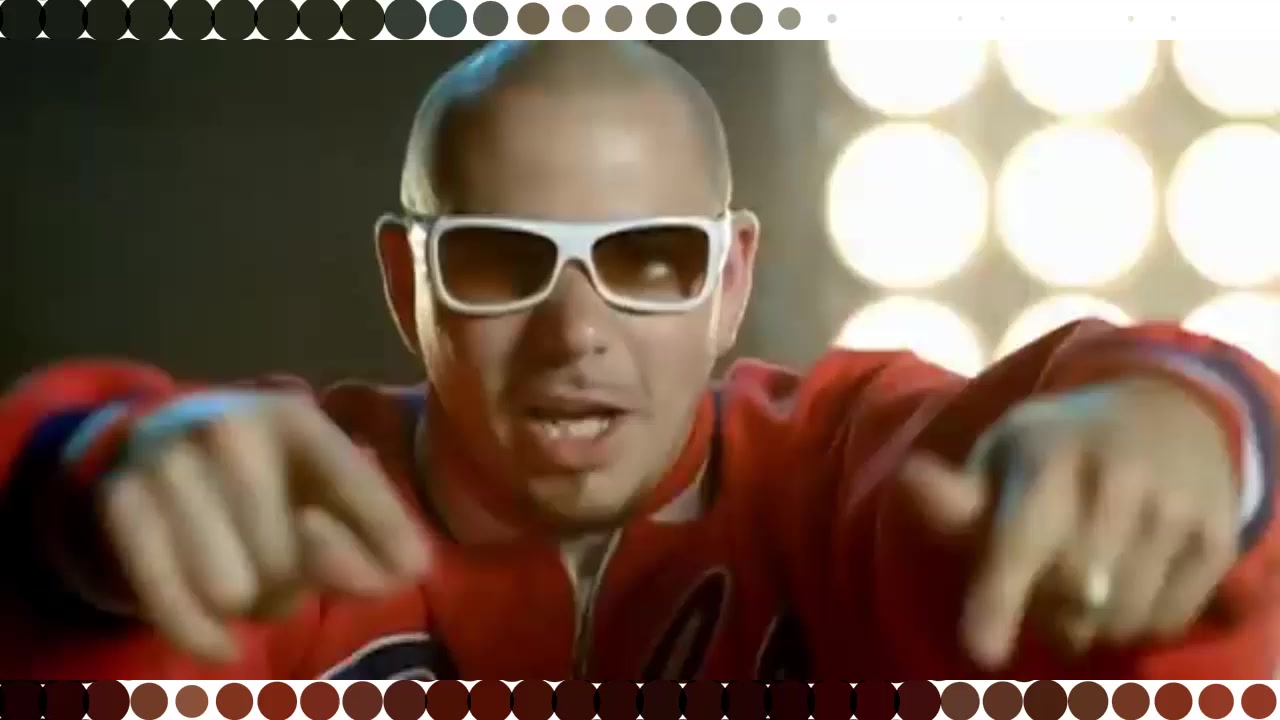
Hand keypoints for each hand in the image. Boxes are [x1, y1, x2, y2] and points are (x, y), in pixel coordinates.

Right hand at [95, 395, 428, 662]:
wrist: (158, 457)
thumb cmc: (270, 489)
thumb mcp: (331, 497)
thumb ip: (381, 536)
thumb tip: (412, 565)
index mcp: (296, 419)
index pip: (355, 486)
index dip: (383, 534)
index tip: (408, 569)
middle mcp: (230, 427)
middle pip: (288, 556)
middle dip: (294, 581)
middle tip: (283, 567)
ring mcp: (170, 460)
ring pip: (232, 587)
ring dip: (248, 605)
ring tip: (247, 581)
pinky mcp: (121, 501)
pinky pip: (173, 601)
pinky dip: (202, 635)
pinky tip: (223, 645)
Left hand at [903, 378, 1239, 669]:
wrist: (1169, 413)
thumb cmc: (1060, 447)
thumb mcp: (1003, 455)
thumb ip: (958, 495)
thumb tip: (909, 481)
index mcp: (1048, 457)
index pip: (1021, 540)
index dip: (999, 597)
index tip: (981, 649)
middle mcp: (1118, 480)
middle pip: (1069, 596)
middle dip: (1043, 609)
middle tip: (1036, 585)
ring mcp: (1174, 509)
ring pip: (1119, 618)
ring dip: (1087, 624)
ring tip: (1080, 585)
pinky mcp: (1215, 540)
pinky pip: (1165, 622)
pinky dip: (1134, 623)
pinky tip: (1125, 585)